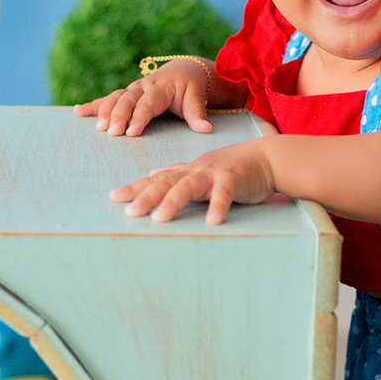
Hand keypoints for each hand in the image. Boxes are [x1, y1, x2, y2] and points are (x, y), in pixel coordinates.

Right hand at [73, 60, 212, 136]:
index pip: (147, 104)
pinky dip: (93, 104)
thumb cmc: (191, 88)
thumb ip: (198, 114)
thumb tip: (206, 129)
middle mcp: (144, 86)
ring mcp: (133, 89)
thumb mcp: (197, 98)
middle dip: (118, 115)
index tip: (132, 132)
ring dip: (103, 111)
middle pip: (127, 100)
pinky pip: (108, 98)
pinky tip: (78, 111)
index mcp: (160, 88)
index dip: (139, 118)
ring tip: (98, 127)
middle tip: (111, 132)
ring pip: (115, 98)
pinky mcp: (126, 93)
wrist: (184, 71)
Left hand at [111, 142, 274, 225]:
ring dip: (174, 201)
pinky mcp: (234, 179)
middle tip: (130, 211)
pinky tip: (212, 221)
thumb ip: (177, 174)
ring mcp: (214, 173)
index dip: (135, 187)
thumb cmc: (233, 168)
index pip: (155, 179)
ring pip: (189, 186)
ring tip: (160, 219)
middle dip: (146, 196)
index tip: (114, 197)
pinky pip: (224, 194)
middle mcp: (195, 170)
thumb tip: (152, 175)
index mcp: (186, 171)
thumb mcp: (200, 170)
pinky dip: (217, 206)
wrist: (266, 157)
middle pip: (166, 182)